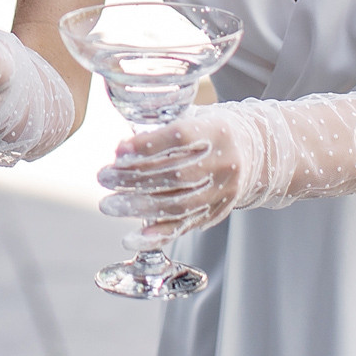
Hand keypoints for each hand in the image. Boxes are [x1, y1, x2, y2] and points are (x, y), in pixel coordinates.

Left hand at [97, 106, 249, 241]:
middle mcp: (224, 163)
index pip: (181, 138)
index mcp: (218, 132)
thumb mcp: (194, 118)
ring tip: (108, 204)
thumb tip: (121, 150)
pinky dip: (156, 235)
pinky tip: (132, 238)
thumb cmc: (209, 131)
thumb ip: (162, 129)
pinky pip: (184, 227)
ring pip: (178, 205)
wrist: (252, 152)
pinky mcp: (217, 213)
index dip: (148, 145)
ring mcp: (223, 192)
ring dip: (138, 207)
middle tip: (103, 177)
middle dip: (134, 178)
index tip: (118, 150)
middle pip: (176, 175)